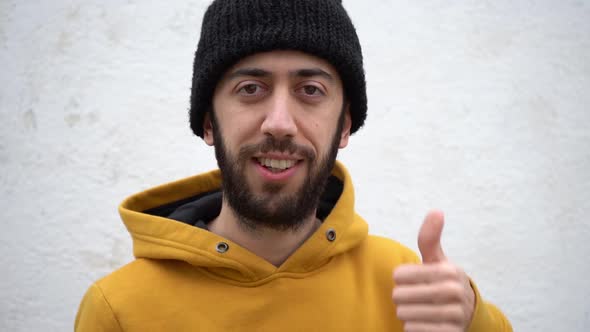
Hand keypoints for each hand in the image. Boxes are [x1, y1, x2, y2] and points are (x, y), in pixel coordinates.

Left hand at [392, 210, 474, 331]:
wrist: (469, 314)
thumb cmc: (444, 282)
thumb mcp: (438, 260)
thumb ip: (430, 237)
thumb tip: (436, 210)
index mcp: (448, 271)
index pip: (399, 275)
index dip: (401, 279)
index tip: (412, 281)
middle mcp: (453, 292)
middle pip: (399, 295)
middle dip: (403, 298)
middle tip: (416, 297)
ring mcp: (453, 315)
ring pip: (404, 314)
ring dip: (407, 313)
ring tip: (420, 310)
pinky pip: (412, 330)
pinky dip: (412, 327)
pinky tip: (423, 322)